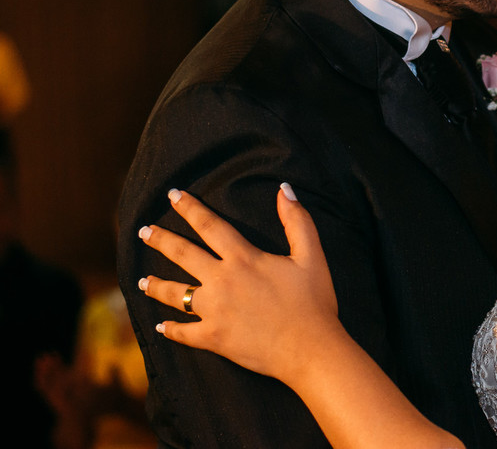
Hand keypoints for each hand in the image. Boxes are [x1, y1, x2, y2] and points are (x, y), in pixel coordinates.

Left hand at [138, 184, 339, 384]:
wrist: (309, 348)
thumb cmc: (314, 301)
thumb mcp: (311, 255)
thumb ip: (297, 221)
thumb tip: (284, 190)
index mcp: (243, 258)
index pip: (209, 225)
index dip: (190, 207)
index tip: (173, 195)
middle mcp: (221, 281)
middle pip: (182, 254)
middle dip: (160, 239)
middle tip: (143, 231)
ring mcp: (213, 311)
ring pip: (175, 294)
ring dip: (155, 285)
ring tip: (139, 280)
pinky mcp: (213, 338)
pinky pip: (184, 332)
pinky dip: (171, 329)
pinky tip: (162, 326)